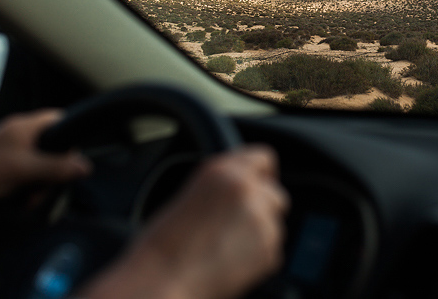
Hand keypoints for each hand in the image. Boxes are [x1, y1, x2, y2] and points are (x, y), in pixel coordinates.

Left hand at [0, 109, 91, 249]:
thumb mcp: (25, 171)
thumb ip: (58, 168)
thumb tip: (86, 166)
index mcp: (22, 126)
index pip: (59, 119)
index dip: (70, 138)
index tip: (69, 160)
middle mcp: (18, 135)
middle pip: (54, 146)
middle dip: (54, 170)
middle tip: (44, 188)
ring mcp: (10, 152)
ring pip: (42, 164)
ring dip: (41, 184)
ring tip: (29, 199)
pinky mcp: (4, 168)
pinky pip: (28, 175)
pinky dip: (29, 188)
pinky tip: (21, 201)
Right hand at [81, 145, 288, 298]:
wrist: (162, 280)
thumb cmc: (164, 243)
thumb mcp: (192, 193)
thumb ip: (225, 183)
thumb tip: (250, 186)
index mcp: (222, 170)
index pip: (264, 158)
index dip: (260, 175)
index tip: (256, 187)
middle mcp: (246, 189)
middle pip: (275, 193)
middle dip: (263, 207)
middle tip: (237, 225)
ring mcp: (261, 219)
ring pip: (275, 222)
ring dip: (260, 232)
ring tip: (226, 246)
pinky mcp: (269, 250)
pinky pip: (273, 248)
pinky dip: (258, 255)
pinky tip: (229, 261)